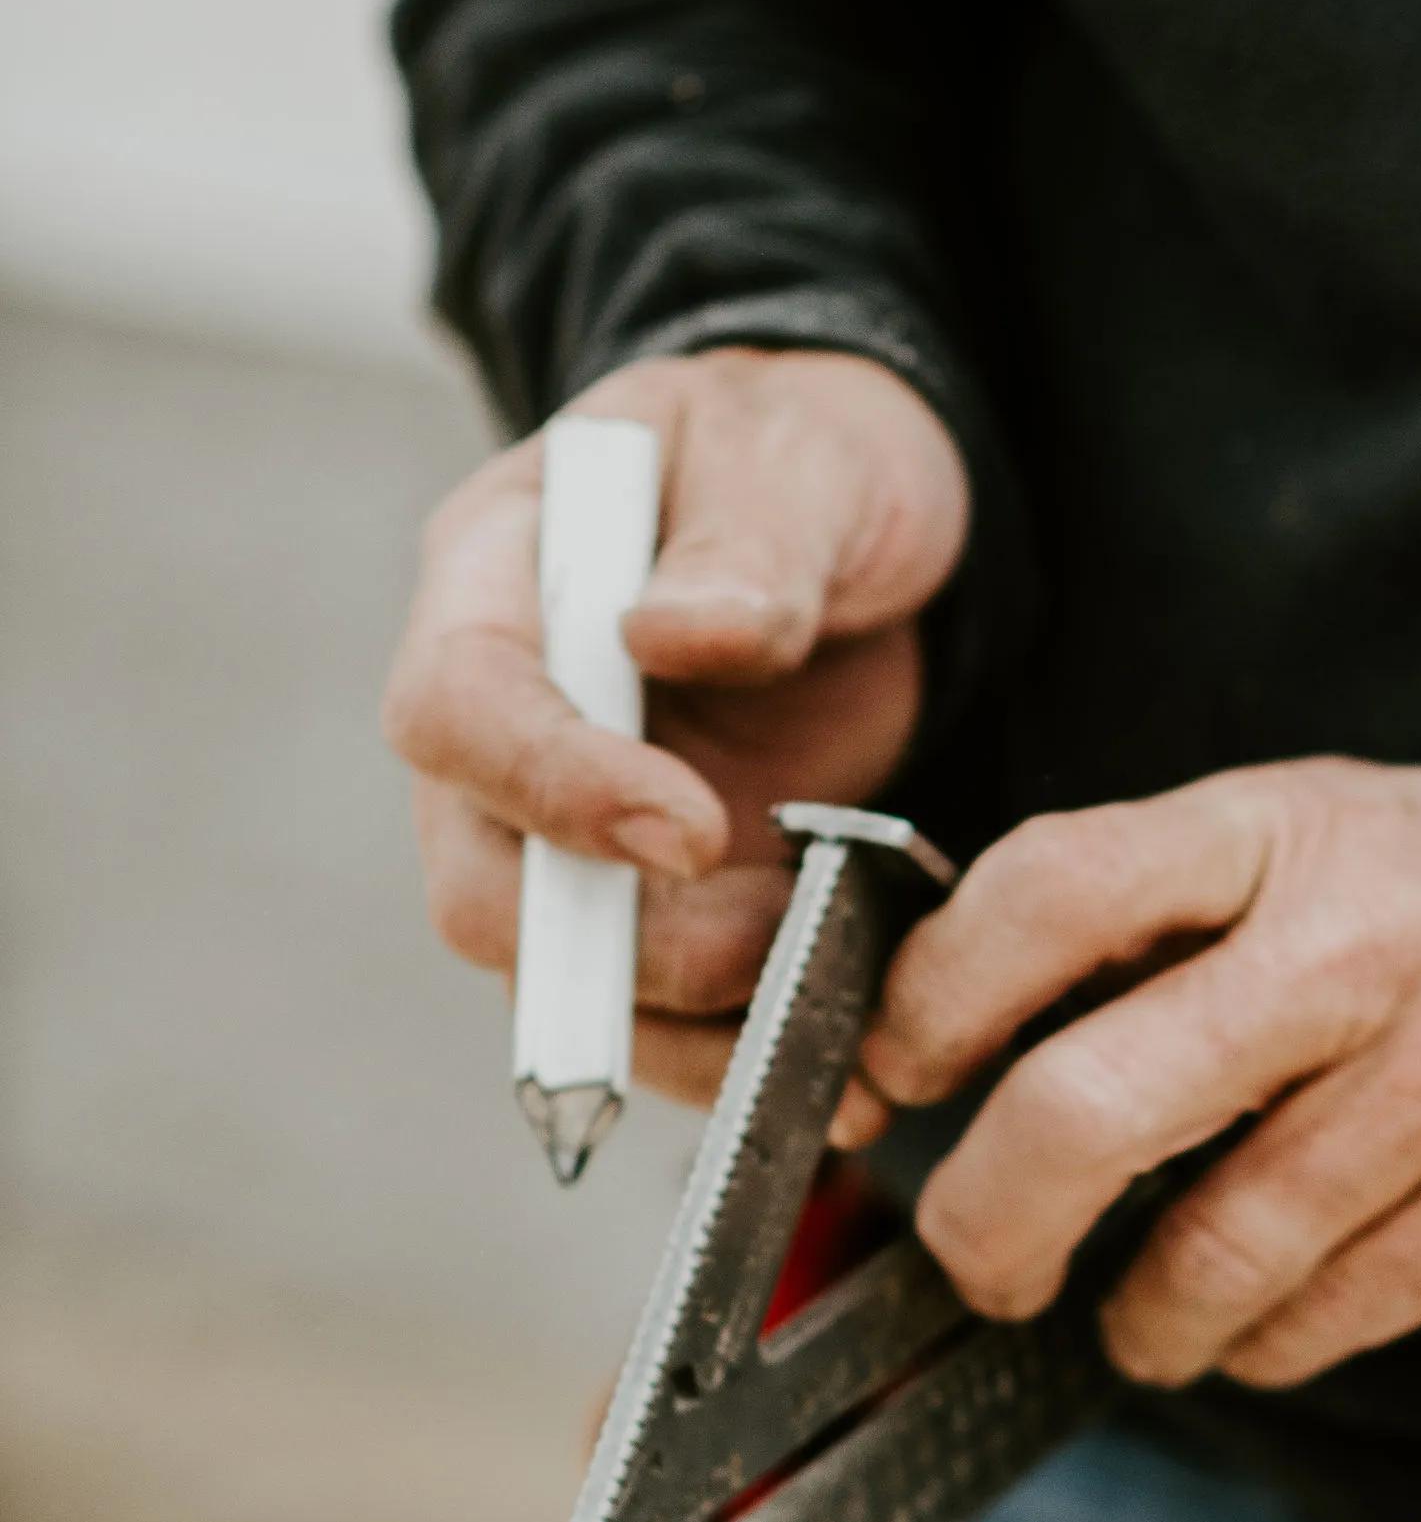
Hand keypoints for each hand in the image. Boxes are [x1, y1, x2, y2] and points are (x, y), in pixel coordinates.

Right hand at [383, 347, 966, 1112]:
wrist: (863, 526)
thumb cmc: (811, 458)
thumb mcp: (803, 458)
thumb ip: (749, 540)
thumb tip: (671, 634)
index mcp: (498, 578)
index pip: (455, 710)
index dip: (552, 790)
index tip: (692, 830)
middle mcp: (503, 727)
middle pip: (484, 891)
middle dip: (631, 947)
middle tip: (786, 936)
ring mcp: (565, 834)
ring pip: (570, 989)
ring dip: (695, 1035)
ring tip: (835, 1037)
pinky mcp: (648, 908)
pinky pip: (659, 1018)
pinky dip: (740, 1053)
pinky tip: (841, 1063)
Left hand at [861, 759, 1420, 1384]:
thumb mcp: (1287, 846)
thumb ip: (1129, 924)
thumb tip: (913, 1053)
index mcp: (1272, 830)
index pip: (1049, 890)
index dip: (934, 1002)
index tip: (893, 1079)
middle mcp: (1364, 939)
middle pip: (1093, 1106)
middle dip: (992, 1221)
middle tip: (979, 1259)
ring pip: (1219, 1253)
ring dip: (1146, 1318)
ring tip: (1143, 1317)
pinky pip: (1336, 1314)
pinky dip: (1268, 1344)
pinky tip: (1265, 1321)